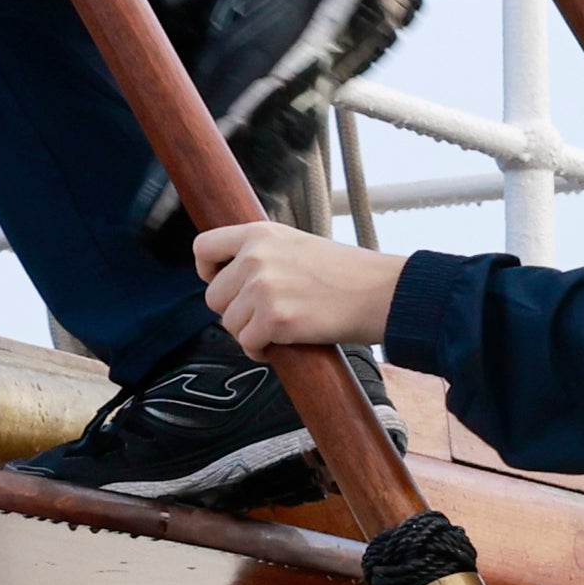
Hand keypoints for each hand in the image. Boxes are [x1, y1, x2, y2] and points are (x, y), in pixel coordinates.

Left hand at [194, 218, 402, 352]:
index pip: (203, 248)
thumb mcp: (297, 244)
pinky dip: (261, 351)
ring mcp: (263, 288)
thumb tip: (233, 278)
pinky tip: (283, 344)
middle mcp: (255, 257)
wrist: (380, 292)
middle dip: (235, 311)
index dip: (208, 271)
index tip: (224, 283)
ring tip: (280, 329)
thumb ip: (263, 254)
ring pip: (229, 324)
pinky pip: (247, 345)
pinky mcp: (274, 319)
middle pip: (213, 296)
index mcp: (259, 233)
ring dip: (250, 333)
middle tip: (265, 315)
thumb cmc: (346, 274)